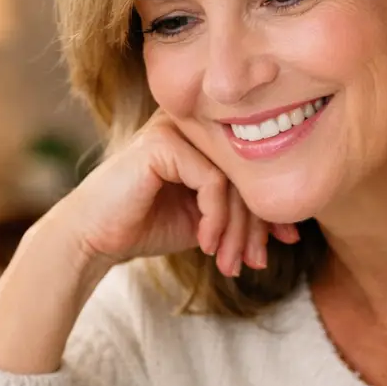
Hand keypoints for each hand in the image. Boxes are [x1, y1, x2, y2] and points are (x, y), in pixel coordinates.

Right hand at [59, 110, 298, 277]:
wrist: (94, 238)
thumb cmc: (145, 226)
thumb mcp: (206, 220)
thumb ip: (240, 213)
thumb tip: (292, 227)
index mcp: (203, 135)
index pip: (252, 168)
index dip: (271, 208)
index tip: (288, 242)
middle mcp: (191, 123)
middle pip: (247, 173)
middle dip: (256, 225)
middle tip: (255, 261)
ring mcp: (175, 128)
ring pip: (233, 180)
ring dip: (236, 230)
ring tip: (229, 262)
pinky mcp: (163, 143)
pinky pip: (212, 182)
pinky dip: (215, 218)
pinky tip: (205, 243)